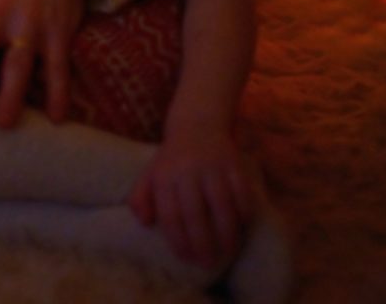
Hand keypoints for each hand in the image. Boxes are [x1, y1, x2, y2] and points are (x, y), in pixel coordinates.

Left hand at [129, 127, 255, 266]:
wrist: (196, 122)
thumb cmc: (172, 158)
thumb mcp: (151, 173)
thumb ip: (141, 198)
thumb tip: (144, 223)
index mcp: (164, 175)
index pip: (169, 214)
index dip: (177, 239)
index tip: (185, 258)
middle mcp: (187, 171)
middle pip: (195, 214)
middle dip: (202, 243)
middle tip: (207, 262)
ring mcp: (212, 167)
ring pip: (221, 207)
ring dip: (226, 234)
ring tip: (227, 252)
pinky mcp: (234, 165)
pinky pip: (242, 194)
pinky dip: (244, 213)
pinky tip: (241, 226)